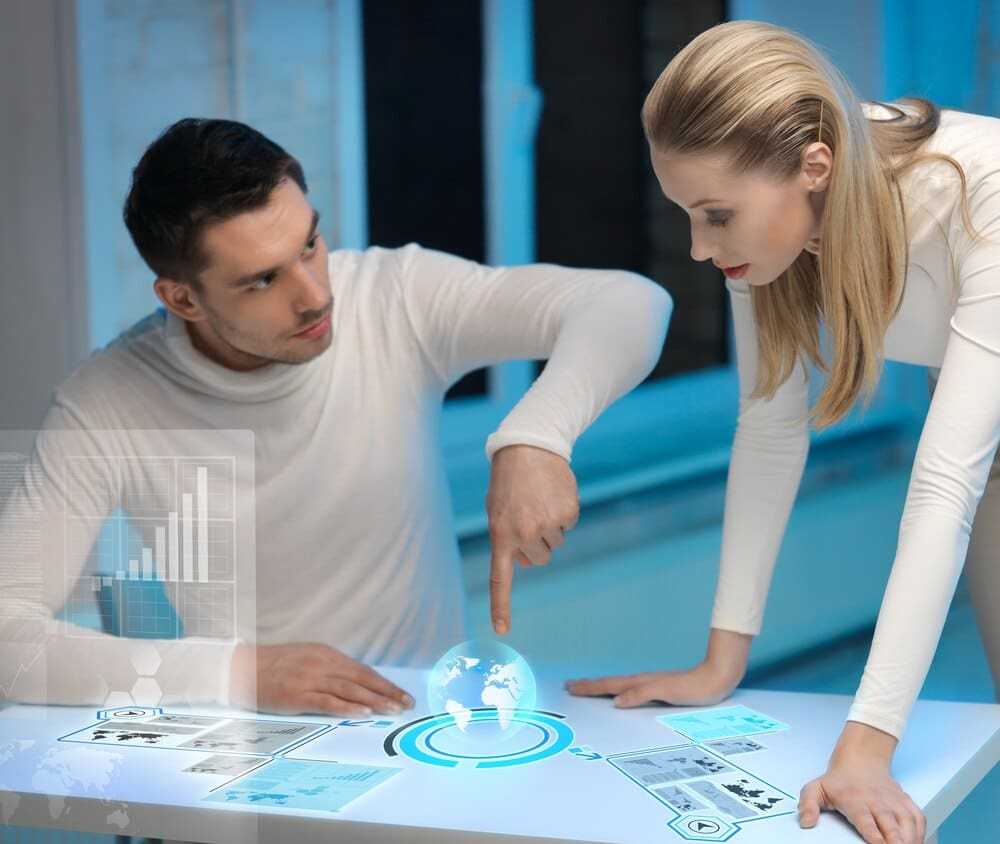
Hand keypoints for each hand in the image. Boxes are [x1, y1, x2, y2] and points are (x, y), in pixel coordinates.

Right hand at [228, 642, 414, 716]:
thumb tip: (357, 683)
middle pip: (362, 678)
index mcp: (327, 654)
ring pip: (350, 689)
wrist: (241, 668)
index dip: (385, 682)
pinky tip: (364, 713)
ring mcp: (310, 679)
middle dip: (388, 692)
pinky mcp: (298, 695)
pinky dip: (348, 707)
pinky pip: (328, 702)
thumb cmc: (275, 665)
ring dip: (375, 700)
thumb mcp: (307, 658)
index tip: (402, 693)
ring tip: (393, 710)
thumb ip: (330, 668)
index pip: (363, 670)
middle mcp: (322, 663)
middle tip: (407, 703)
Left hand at [486, 444, 579, 634]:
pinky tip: (553, 494)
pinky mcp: (568, 512)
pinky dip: (564, 513)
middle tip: (529, 518)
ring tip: (538, 501)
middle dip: (536, 544)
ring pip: (554, 544)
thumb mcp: (497, 511)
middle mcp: (524, 533)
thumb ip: (507, 538)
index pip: (500, 578)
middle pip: (538, 559)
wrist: (529, 446)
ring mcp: (548, 523)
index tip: (502, 630)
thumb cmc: (509, 482)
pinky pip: (569, 525)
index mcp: (500, 534)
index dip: (501, 605)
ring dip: (550, 528)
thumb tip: (527, 560)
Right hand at [566, 629, 750, 705]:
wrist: (715, 678)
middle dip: (589, 685)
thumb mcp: (667, 692)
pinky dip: (616, 690)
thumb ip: (641, 694)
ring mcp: (648, 683)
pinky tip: (619, 694)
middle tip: (569, 685)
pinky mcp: (657, 688)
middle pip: (609, 683)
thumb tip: (618, 700)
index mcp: (640, 682)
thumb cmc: (694, 687)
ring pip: (617, 684)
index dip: (589, 687)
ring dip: (600, 686)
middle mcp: (641, 681)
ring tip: (587, 687)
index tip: (570, 686)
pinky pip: (628, 688)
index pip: (608, 685)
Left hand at [799, 722, 925, 843]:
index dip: (873, 833)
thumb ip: (808, 804)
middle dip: (896, 839)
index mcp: (853, 798)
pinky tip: (917, 842)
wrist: (860, 759)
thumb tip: (805, 822)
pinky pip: (918, 816)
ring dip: (911, 838)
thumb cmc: (838, 781)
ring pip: (908, 819)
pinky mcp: (905, 801)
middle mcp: (875, 799)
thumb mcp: (816, 788)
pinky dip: (922, 831)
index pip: (864, 818)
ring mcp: (892, 800)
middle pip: (889, 821)